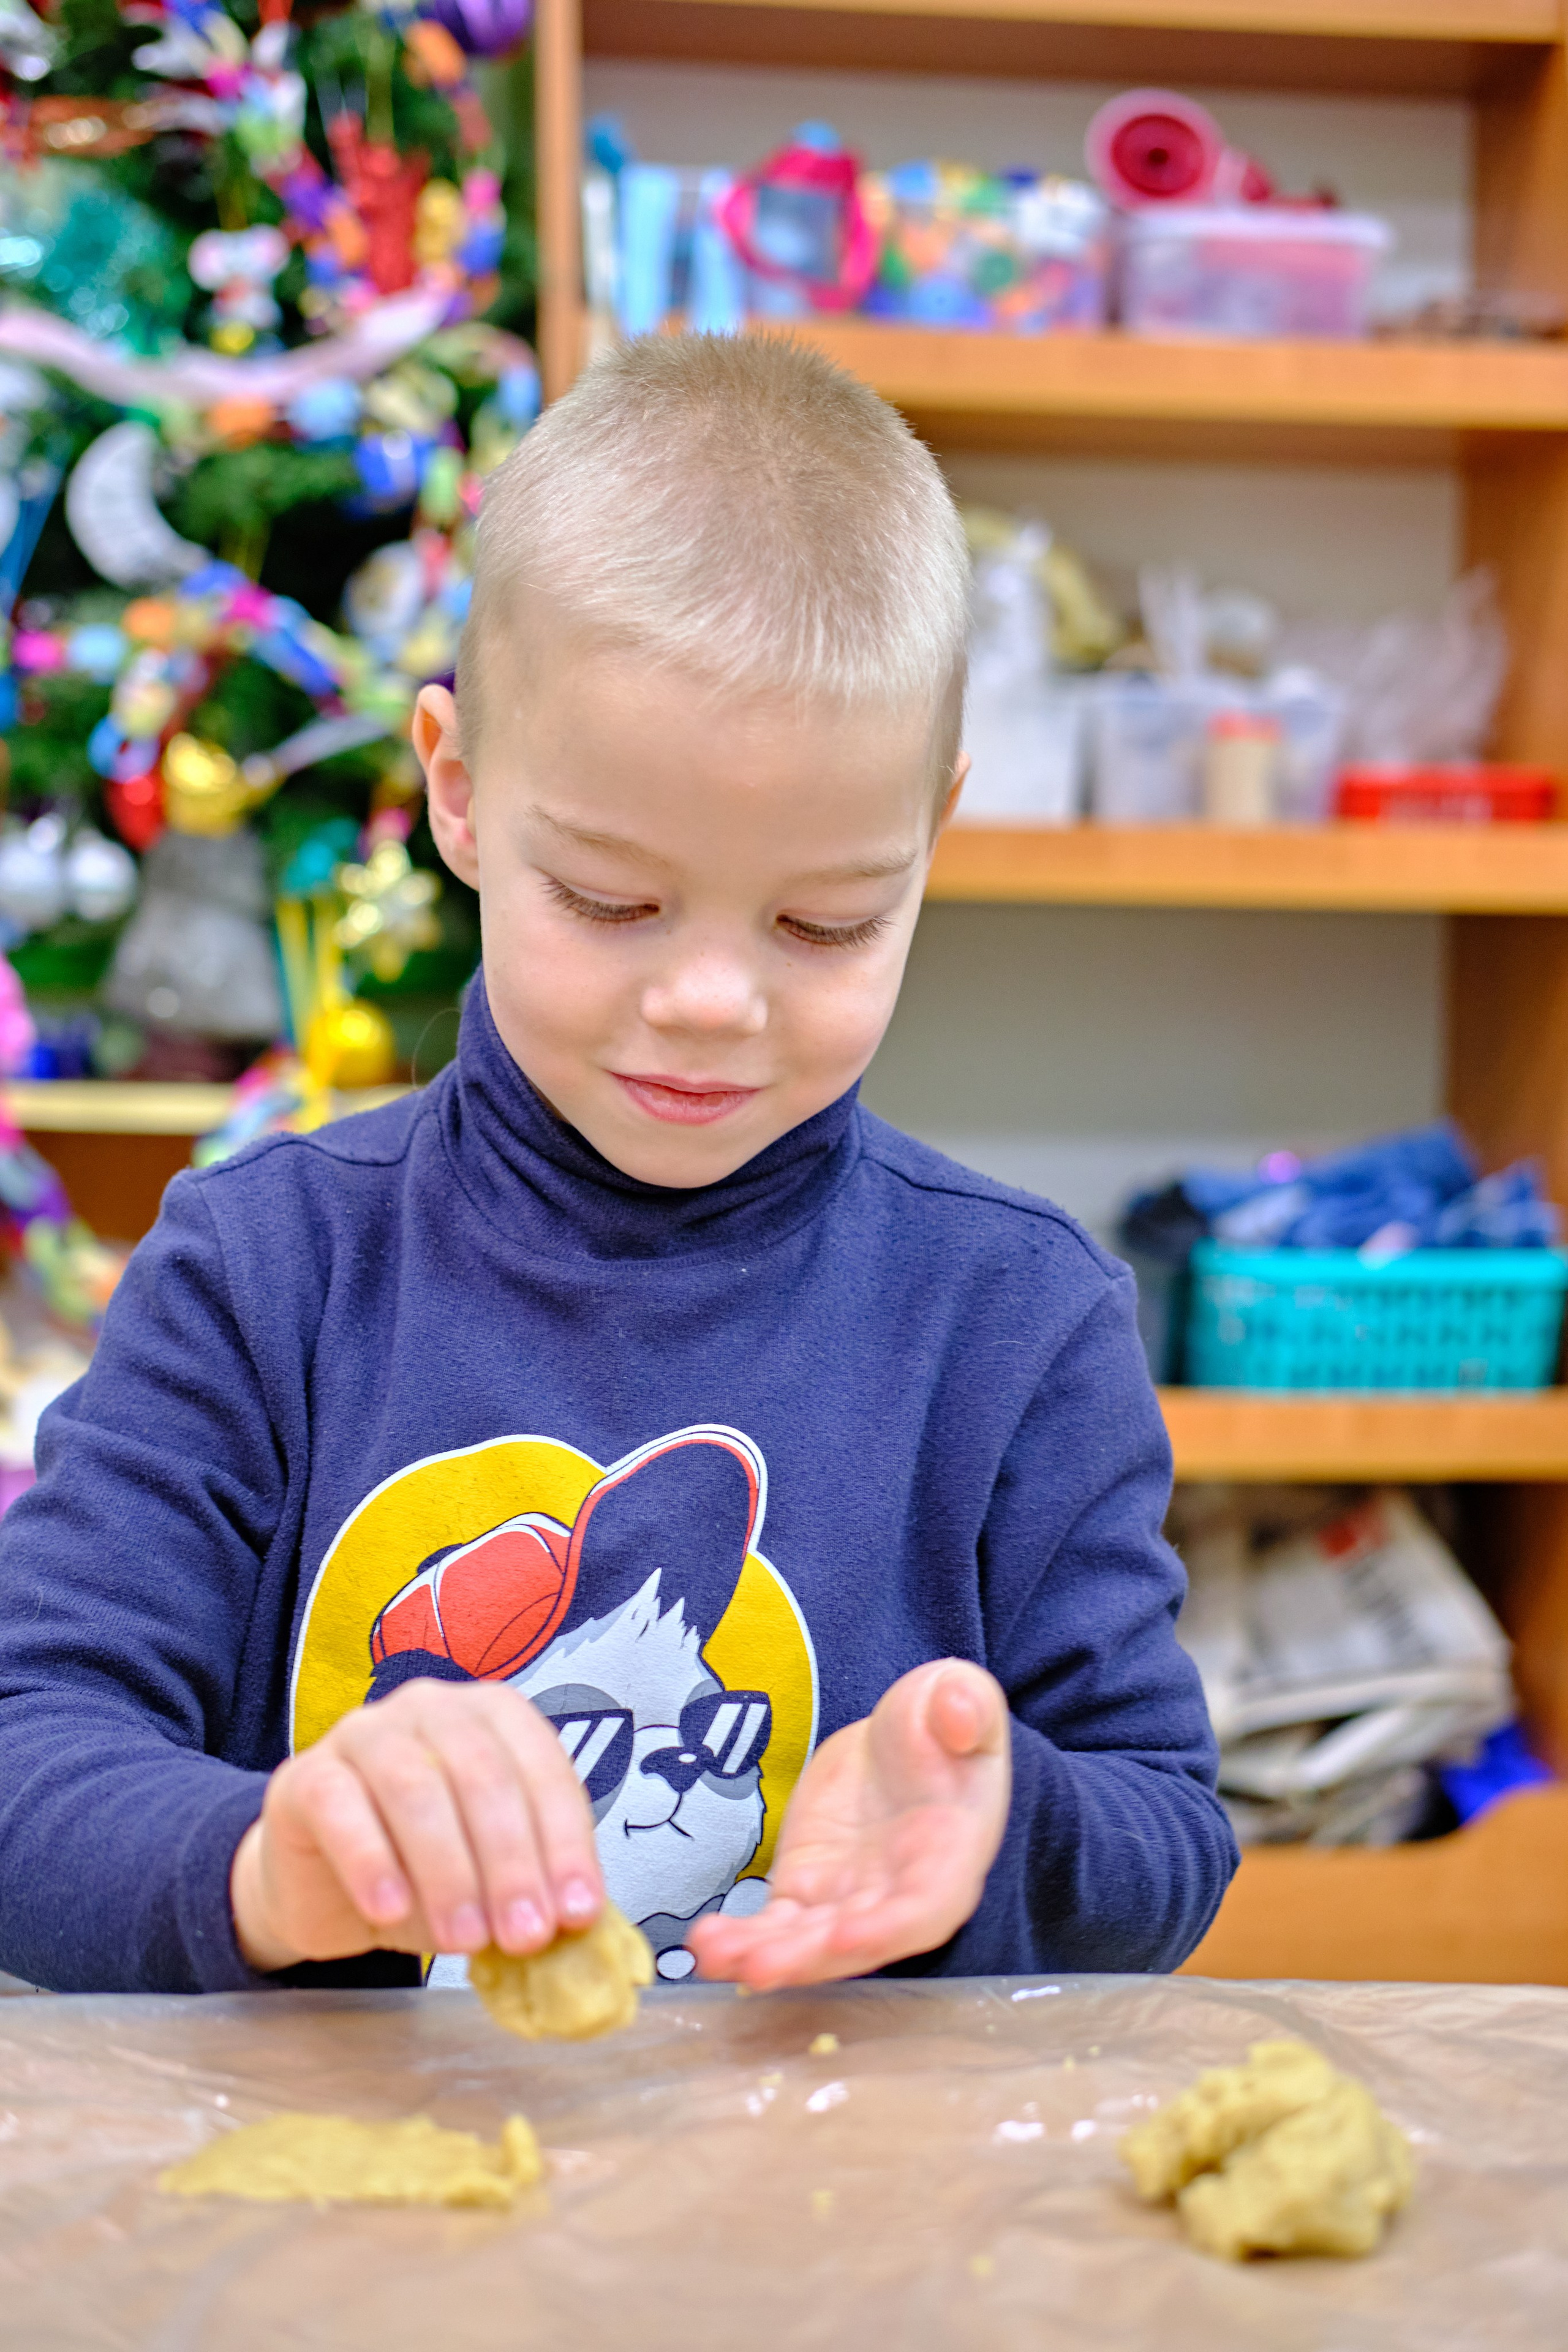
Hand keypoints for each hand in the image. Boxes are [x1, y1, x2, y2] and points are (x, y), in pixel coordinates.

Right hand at [230, 1679, 602, 1973]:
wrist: (327, 1886)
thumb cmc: (424, 1870)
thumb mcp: (489, 1878)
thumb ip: (530, 1885)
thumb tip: (576, 1922)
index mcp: (493, 1714)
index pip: (542, 1768)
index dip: (565, 1843)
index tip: (578, 1912)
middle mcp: (431, 1707)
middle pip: (482, 1774)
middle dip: (511, 1861)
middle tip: (525, 1935)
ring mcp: (363, 1733)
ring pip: (415, 1787)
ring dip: (449, 1870)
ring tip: (465, 1939)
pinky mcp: (306, 1776)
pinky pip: (341, 1808)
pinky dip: (371, 1862)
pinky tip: (390, 1911)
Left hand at [687, 1659, 1009, 1990]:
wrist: (897, 1741)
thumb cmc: (941, 1722)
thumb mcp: (961, 1697)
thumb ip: (968, 1705)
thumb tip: (963, 1711)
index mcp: (950, 1854)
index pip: (925, 1907)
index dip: (887, 1927)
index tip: (845, 1937)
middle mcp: (902, 1894)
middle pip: (857, 1941)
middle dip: (810, 1958)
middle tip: (759, 1967)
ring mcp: (851, 1897)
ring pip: (810, 1941)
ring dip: (766, 1956)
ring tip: (716, 1956)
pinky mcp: (808, 1889)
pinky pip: (776, 1924)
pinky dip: (743, 1937)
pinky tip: (707, 1943)